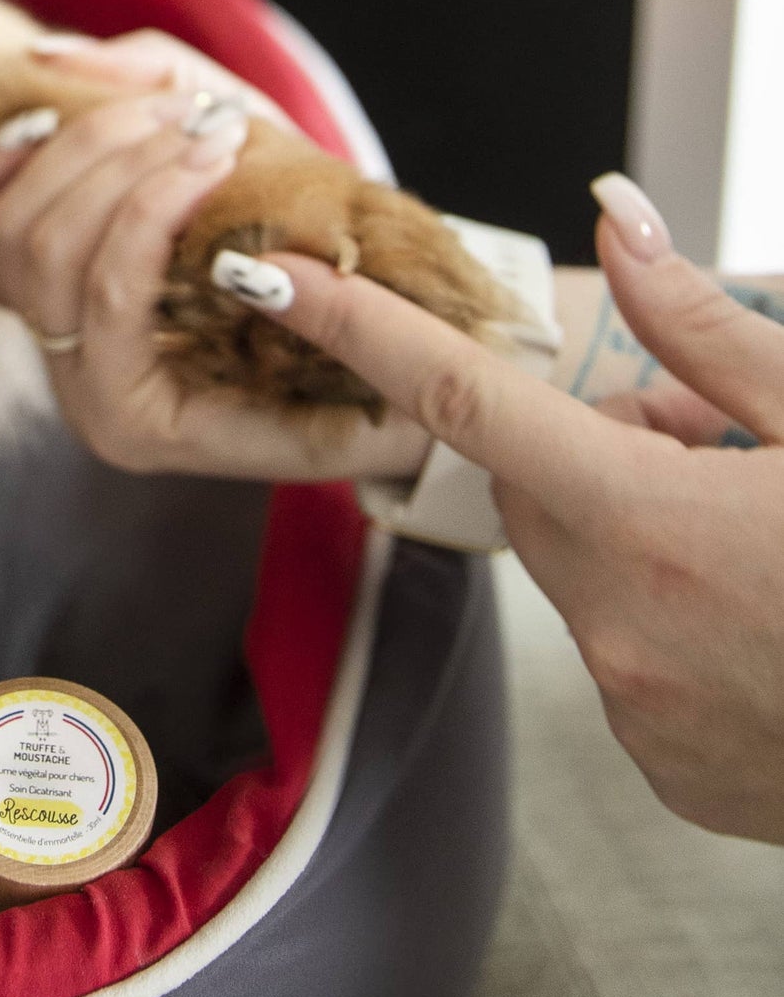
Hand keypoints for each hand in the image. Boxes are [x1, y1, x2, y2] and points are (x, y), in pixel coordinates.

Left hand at [0, 55, 429, 483]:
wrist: (368, 363)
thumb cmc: (367, 338)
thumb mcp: (353, 309)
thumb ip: (298, 272)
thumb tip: (230, 246)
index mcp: (142, 422)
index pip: (111, 298)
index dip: (155, 205)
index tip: (226, 141)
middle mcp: (77, 393)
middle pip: (46, 253)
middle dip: (121, 159)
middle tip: (204, 112)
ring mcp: (50, 343)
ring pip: (12, 227)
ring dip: (85, 143)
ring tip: (169, 105)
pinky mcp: (37, 292)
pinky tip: (50, 111)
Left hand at [253, 175, 783, 843]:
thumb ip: (709, 330)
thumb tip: (613, 219)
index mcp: (649, 524)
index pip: (459, 399)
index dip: (356, 328)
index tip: (263, 277)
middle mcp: (619, 630)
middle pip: (542, 489)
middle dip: (603, 446)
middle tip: (722, 445)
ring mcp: (641, 718)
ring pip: (588, 574)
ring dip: (643, 533)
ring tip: (768, 540)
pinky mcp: (671, 777)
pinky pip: (631, 661)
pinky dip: (676, 621)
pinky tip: (775, 625)